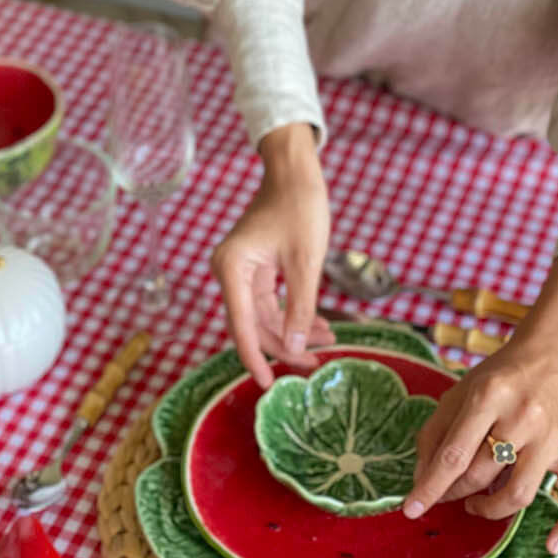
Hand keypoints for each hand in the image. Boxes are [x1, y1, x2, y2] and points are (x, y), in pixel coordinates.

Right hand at [211, 122, 334, 388]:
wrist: (295, 171)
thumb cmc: (300, 207)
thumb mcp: (306, 261)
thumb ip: (301, 306)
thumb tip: (294, 346)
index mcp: (232, 268)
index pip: (242, 325)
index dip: (255, 358)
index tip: (268, 385)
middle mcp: (229, 272)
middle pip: (252, 325)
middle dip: (284, 346)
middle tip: (315, 363)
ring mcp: (240, 271)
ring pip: (263, 317)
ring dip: (292, 331)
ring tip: (327, 342)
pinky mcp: (254, 269)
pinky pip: (270, 303)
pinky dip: (293, 315)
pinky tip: (319, 326)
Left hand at [401, 334, 557, 554]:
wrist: (552, 355)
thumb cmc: (498, 377)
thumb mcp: (459, 392)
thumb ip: (435, 433)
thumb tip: (421, 479)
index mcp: (488, 396)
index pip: (453, 454)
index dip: (429, 486)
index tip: (411, 510)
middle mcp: (522, 416)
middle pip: (481, 474)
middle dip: (454, 491)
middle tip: (445, 491)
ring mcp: (550, 438)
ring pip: (518, 494)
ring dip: (490, 509)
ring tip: (474, 503)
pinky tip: (549, 545)